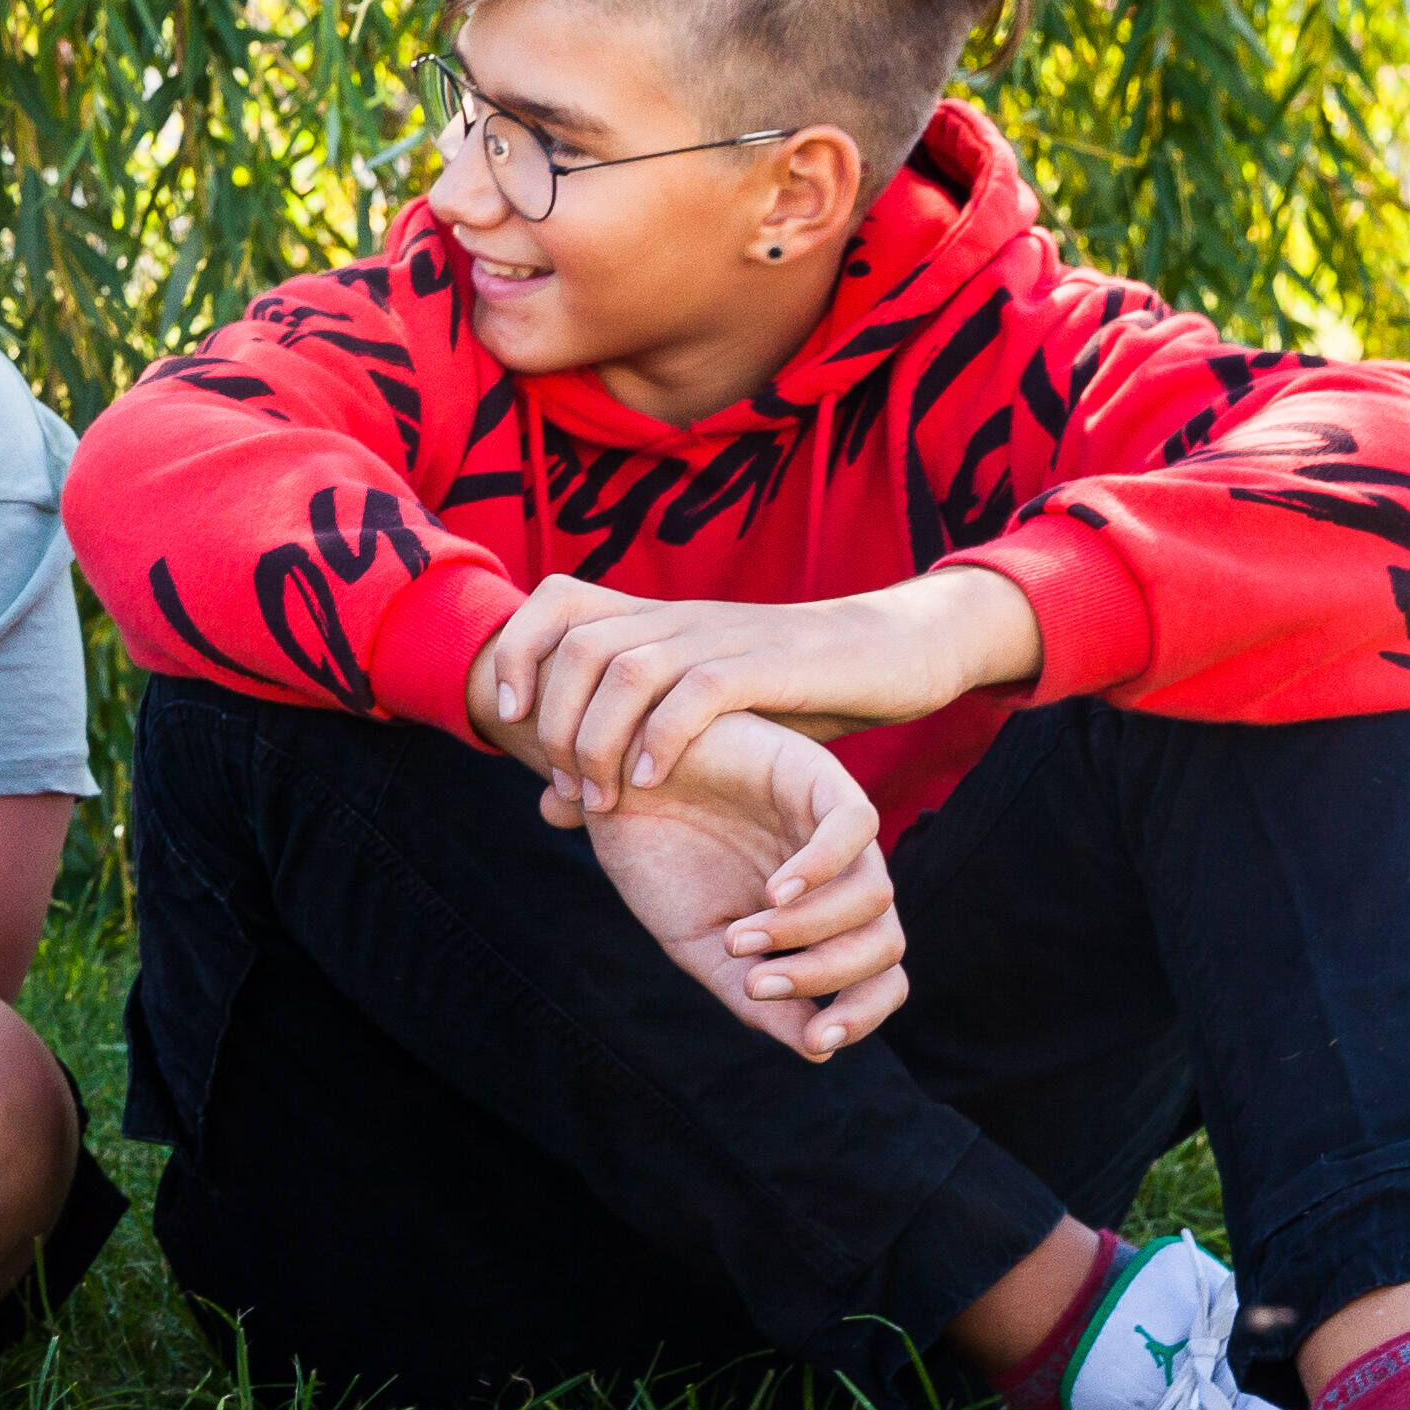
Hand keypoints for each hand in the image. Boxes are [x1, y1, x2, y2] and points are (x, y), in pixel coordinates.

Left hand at [468, 568, 1041, 812]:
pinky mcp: (773, 664)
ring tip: (604, 798)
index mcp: (658, 621)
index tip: (508, 715)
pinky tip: (653, 782)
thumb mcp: (701, 724)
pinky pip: (698, 691)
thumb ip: (626, 757)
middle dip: (552, 719)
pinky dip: (662, 738)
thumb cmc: (794, 693)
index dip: (516, 649)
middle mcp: (681, 619)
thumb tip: (549, 807)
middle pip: (577, 644)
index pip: (557, 602)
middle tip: (567, 785)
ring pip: (625, 667)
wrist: (900, 648)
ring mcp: (725, 637)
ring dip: (599, 739)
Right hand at [568, 712, 907, 1057]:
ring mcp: (834, 827)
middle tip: (754, 983)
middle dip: (825, 976)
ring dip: (808, 932)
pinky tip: (773, 891)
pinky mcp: (817, 776)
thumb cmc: (655, 859)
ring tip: (738, 935)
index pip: (878, 976)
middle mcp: (841, 876)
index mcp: (821, 918)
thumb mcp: (699, 944)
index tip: (818, 1038)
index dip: (864, 1013)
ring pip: (876, 895)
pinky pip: (856, 826)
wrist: (608, 784)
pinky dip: (821, 868)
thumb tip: (817, 1049)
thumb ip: (751, 995)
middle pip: (887, 943)